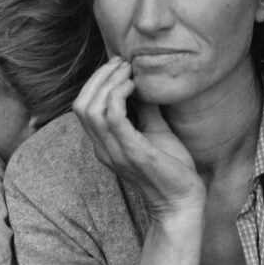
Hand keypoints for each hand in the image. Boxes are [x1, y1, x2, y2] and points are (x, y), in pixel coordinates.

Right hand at [73, 57, 205, 220]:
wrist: (182, 201)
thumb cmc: (170, 167)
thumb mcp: (155, 131)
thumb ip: (145, 109)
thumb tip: (144, 82)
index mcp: (105, 144)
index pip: (82, 107)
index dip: (95, 81)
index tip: (118, 65)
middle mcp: (103, 148)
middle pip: (81, 105)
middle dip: (99, 77)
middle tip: (122, 63)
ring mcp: (115, 151)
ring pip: (91, 109)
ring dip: (108, 82)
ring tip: (128, 71)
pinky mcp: (132, 152)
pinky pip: (113, 118)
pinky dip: (119, 95)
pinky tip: (135, 86)